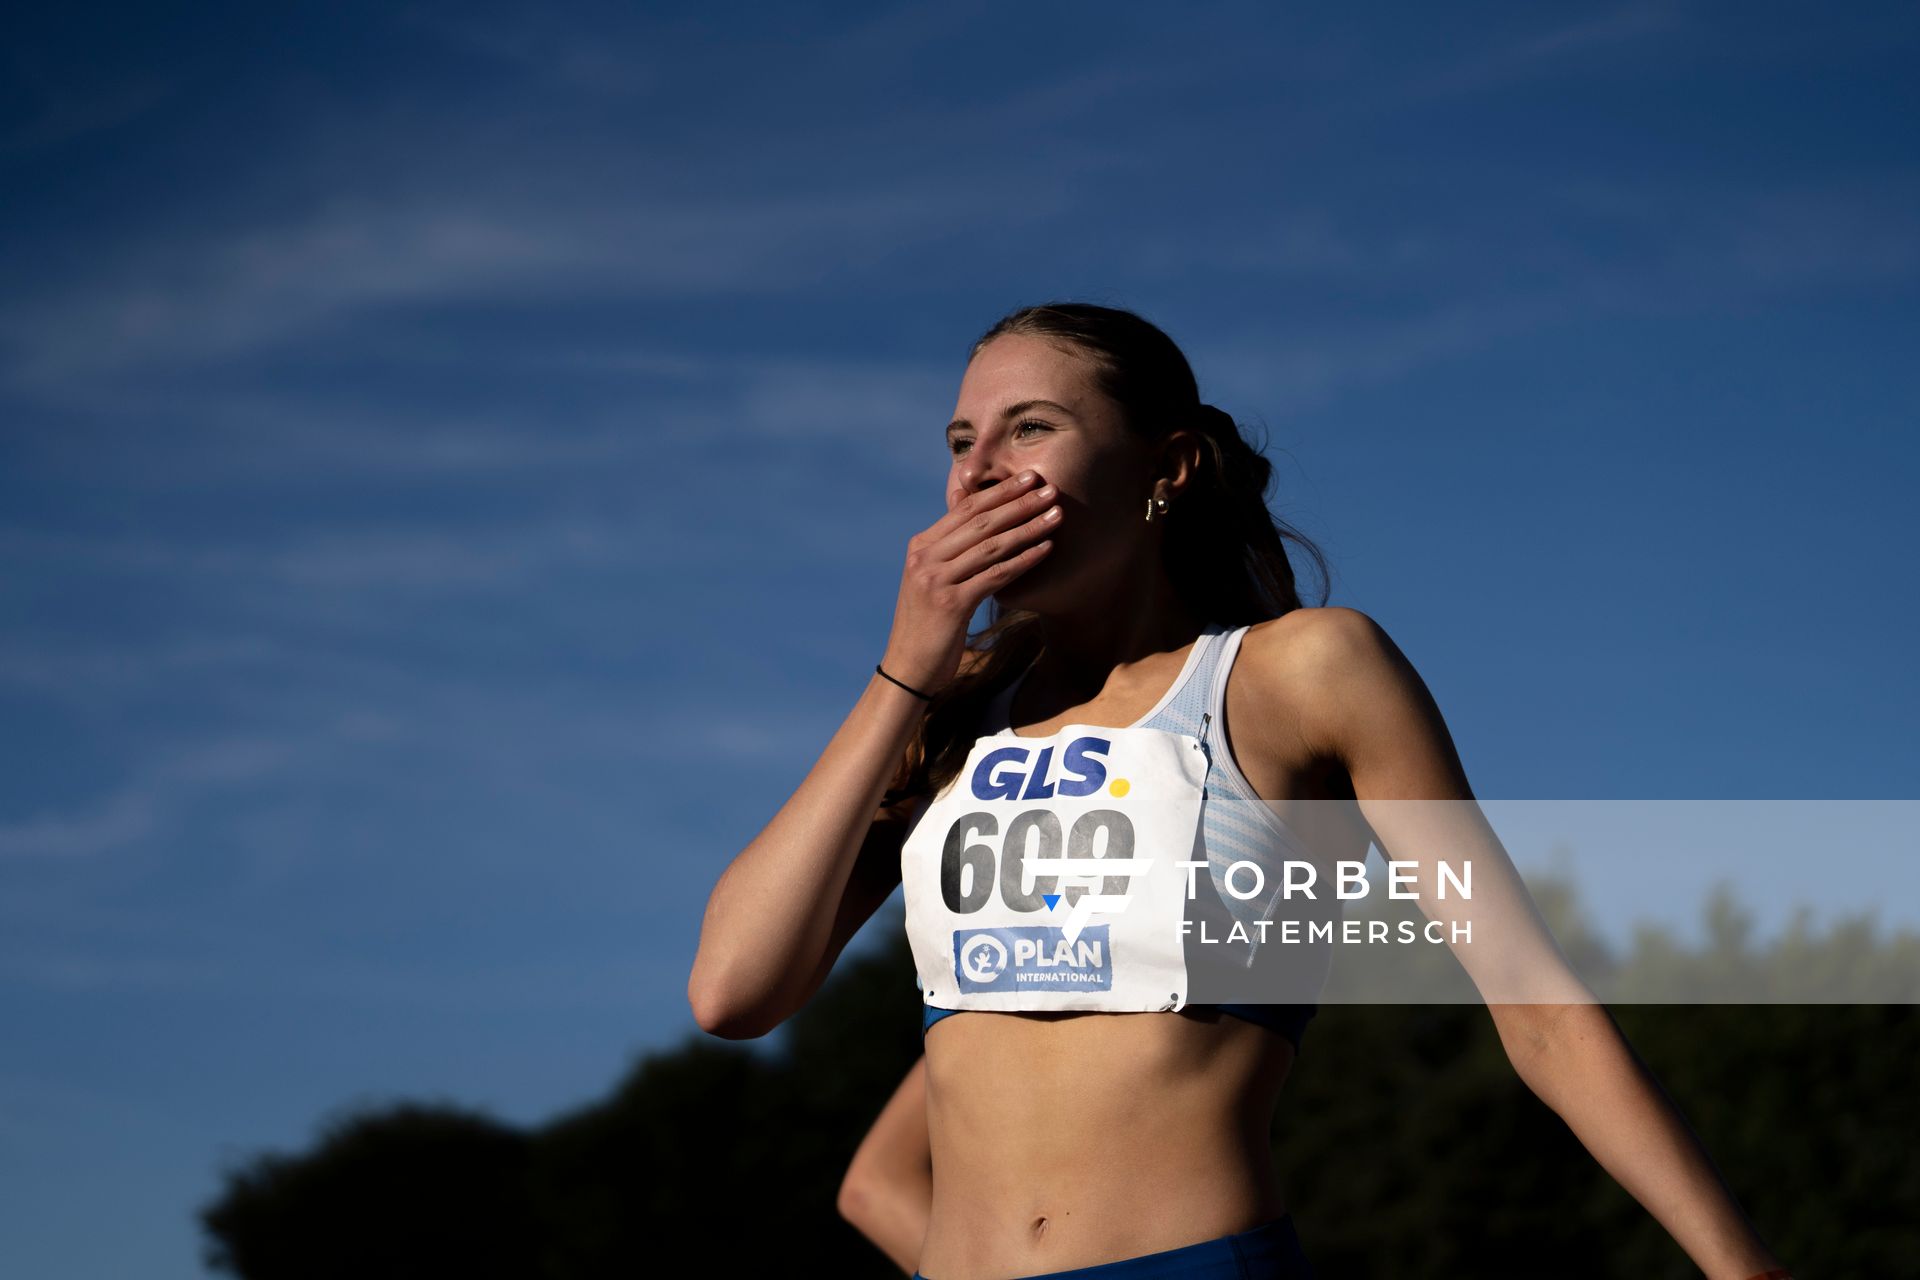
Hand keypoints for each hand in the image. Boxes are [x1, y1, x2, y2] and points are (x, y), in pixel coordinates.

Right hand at [880, 469, 1060, 692]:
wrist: (908, 668)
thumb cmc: (928, 625)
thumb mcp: (933, 581)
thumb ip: (951, 552)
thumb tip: (975, 523)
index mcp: (921, 547)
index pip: (965, 509)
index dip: (999, 491)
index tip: (1028, 478)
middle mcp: (925, 558)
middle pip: (980, 522)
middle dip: (1018, 502)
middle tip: (1049, 487)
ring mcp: (936, 580)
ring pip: (991, 545)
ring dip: (1028, 527)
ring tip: (1056, 514)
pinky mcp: (952, 604)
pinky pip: (996, 575)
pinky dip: (1024, 560)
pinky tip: (1047, 549)